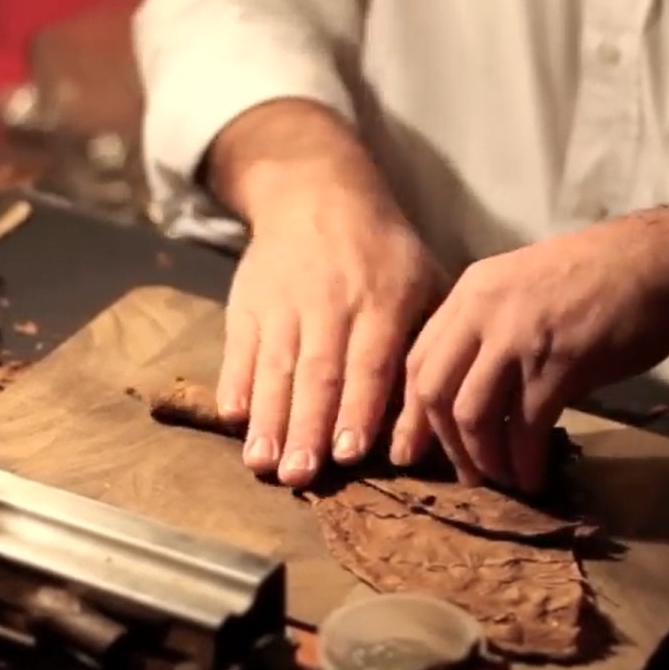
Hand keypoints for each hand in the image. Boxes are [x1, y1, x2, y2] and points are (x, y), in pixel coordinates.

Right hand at [221, 190, 445, 486]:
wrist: (316, 193)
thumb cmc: (385, 254)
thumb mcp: (425, 283)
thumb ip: (428, 350)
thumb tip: (434, 423)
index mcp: (382, 300)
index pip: (370, 362)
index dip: (359, 407)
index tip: (350, 453)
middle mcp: (331, 302)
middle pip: (318, 372)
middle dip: (307, 427)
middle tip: (300, 476)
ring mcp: (283, 302)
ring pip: (276, 366)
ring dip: (269, 418)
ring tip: (262, 464)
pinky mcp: (247, 302)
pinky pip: (240, 347)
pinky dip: (235, 382)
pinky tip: (234, 418)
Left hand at [391, 210, 668, 491]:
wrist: (661, 261)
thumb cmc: (603, 274)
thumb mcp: (526, 285)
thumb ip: (493, 327)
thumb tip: (478, 389)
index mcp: (472, 290)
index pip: (419, 359)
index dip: (413, 412)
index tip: (417, 448)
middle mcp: (484, 311)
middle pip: (433, 391)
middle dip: (444, 443)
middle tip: (464, 474)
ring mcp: (519, 338)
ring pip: (473, 415)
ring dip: (484, 458)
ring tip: (503, 479)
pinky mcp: (559, 365)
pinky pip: (525, 428)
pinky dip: (524, 461)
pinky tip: (534, 476)